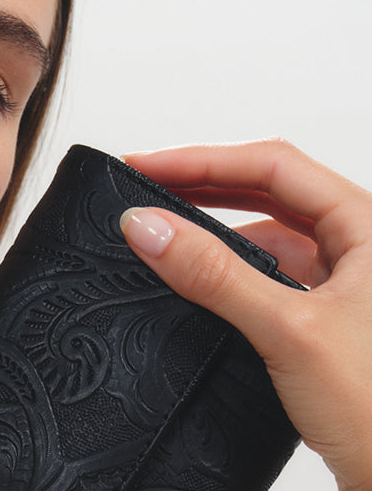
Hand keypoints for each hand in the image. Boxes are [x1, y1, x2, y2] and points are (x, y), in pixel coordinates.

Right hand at [120, 140, 371, 490]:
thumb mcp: (287, 329)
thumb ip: (214, 276)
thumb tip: (150, 229)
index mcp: (370, 225)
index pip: (273, 165)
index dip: (202, 160)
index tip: (143, 168)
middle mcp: (362, 245)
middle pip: (270, 193)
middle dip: (204, 190)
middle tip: (142, 194)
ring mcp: (346, 282)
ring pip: (271, 237)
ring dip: (216, 236)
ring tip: (162, 241)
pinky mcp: (327, 319)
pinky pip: (271, 279)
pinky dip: (231, 277)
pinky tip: (198, 290)